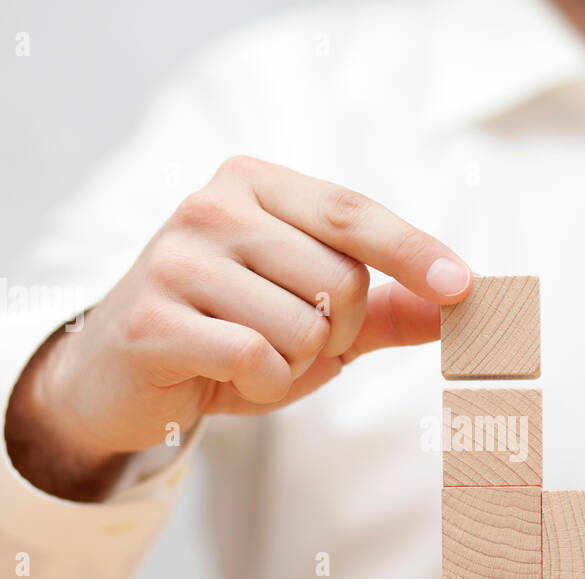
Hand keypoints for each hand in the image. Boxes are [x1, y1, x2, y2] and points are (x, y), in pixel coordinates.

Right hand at [5, 156, 470, 500]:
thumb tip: (462, 304)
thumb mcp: (315, 316)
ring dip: (296, 364)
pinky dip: (264, 386)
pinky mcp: (155, 318)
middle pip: (342, 280)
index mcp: (254, 185)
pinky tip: (227, 377)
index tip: (463, 286)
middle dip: (337, 332)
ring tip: (249, 357)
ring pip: (305, 326)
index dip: (414, 252)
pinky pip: (259, 360)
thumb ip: (385, 308)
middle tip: (287, 339)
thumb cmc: (228, 336)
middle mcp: (212, 206)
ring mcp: (177, 259)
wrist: (121, 378)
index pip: (354, 214)